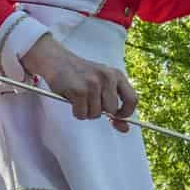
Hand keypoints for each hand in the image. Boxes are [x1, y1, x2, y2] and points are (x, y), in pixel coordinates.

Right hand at [22, 34, 137, 131]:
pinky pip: (82, 114)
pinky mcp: (79, 90)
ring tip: (79, 97)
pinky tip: (72, 99)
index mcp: (116, 74)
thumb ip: (114, 104)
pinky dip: (76, 112)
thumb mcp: (101, 83)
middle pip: (111, 110)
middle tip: (89, 100)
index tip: (116, 116)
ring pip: (96, 114)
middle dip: (99, 111)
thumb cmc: (81, 75)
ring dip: (86, 111)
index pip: (132, 99)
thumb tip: (125, 128)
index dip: (126, 112)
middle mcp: (107, 77)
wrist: (57, 60)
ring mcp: (93, 83)